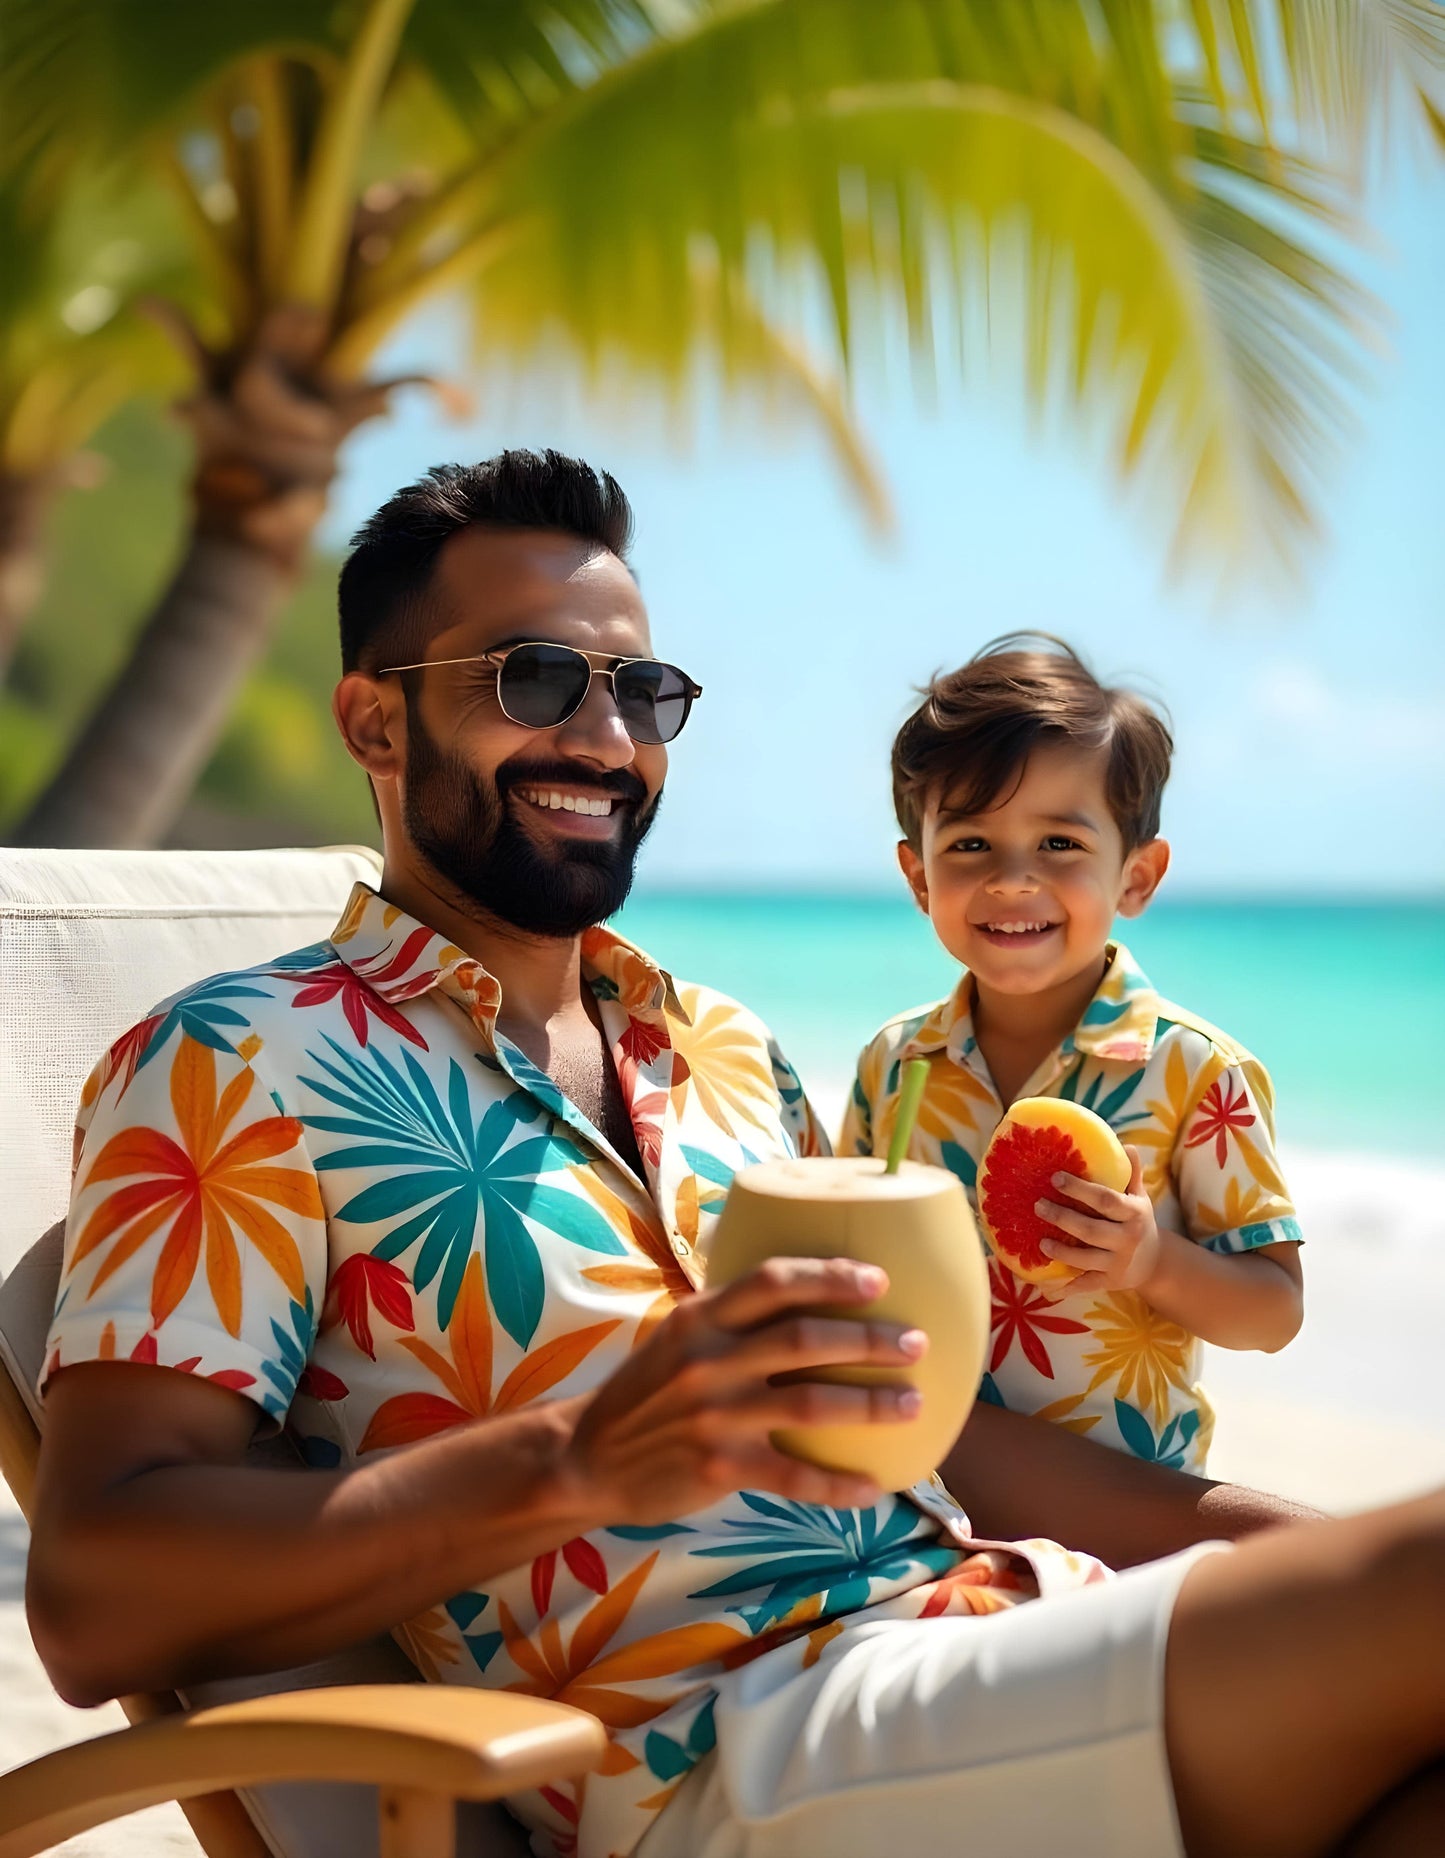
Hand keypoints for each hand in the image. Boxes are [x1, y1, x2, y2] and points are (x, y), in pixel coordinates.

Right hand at [562, 1257, 927, 1524]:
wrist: (588, 1456)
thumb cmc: (648, 1391)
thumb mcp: (679, 1334)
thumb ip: (732, 1317)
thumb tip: (808, 1295)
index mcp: (701, 1316)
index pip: (773, 1281)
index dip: (831, 1276)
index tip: (879, 1279)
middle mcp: (709, 1359)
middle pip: (805, 1339)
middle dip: (869, 1339)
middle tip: (915, 1343)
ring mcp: (714, 1415)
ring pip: (811, 1404)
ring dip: (871, 1404)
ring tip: (913, 1405)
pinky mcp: (719, 1467)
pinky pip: (793, 1476)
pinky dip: (838, 1484)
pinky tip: (873, 1487)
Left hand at [1034, 1148, 1162, 1295]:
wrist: (1155, 1263)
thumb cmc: (1138, 1221)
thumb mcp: (1140, 1197)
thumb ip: (1131, 1174)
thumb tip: (1126, 1146)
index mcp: (1135, 1214)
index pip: (1105, 1200)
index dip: (1079, 1189)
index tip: (1055, 1178)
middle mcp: (1128, 1239)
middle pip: (1090, 1230)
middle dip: (1062, 1218)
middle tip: (1038, 1205)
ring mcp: (1118, 1263)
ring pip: (1085, 1259)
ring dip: (1061, 1252)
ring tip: (1040, 1241)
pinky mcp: (1110, 1283)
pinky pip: (1085, 1285)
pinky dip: (1066, 1288)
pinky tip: (1046, 1286)